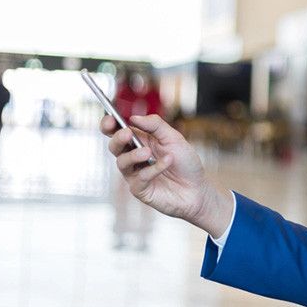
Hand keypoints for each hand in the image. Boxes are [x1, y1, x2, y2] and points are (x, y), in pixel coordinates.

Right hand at [101, 114, 232, 236]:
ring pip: (122, 162)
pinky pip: (139, 178)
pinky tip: (167, 162)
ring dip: (134, 155)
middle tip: (127, 133)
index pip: (117, 131)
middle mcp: (134, 157)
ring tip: (148, 152)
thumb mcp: (174, 138)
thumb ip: (156, 126)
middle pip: (114, 146)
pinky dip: (154, 169)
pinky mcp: (140, 189)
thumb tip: (133, 118)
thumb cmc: (185, 163)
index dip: (109, 124)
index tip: (110, 118)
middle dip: (118, 138)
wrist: (197, 189)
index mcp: (140, 141)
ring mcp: (135, 174)